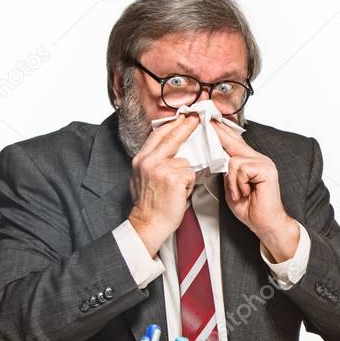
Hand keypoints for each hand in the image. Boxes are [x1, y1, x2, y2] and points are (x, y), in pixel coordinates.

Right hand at [127, 114, 199, 255]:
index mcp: (141, 159)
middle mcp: (149, 161)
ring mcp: (162, 169)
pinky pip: (190, 173)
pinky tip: (181, 192)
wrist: (148, 223)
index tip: (183, 117)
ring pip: (185, 160)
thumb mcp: (142, 177)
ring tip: (178, 187)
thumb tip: (167, 150)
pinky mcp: (174, 178)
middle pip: (172, 136)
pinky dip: (189, 183)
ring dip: (187, 173)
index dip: (172, 125)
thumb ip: (154, 161)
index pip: (158, 134)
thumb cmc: (149, 204)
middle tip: (197, 118)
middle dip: (186, 126)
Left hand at [213, 119, 299, 261]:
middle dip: (220, 136)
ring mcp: (264, 163)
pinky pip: (241, 168)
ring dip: (232, 181)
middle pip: (234, 142)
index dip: (221, 132)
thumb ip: (227, 171)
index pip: (234, 142)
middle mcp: (258, 158)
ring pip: (234, 160)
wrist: (266, 224)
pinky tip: (246, 193)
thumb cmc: (250, 208)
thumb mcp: (232, 187)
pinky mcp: (266, 169)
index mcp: (251, 161)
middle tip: (208, 121)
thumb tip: (217, 158)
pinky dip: (239, 183)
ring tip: (240, 193)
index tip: (210, 121)